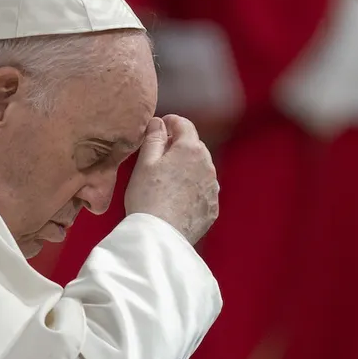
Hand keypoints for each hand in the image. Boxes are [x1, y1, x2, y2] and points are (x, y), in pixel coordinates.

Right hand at [125, 115, 219, 244]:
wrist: (160, 237)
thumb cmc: (147, 197)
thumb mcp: (145, 163)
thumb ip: (154, 138)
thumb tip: (159, 122)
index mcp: (191, 149)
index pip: (184, 124)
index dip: (171, 122)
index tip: (161, 125)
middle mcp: (208, 166)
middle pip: (195, 146)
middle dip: (179, 146)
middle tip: (159, 154)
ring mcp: (213, 189)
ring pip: (201, 169)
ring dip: (188, 168)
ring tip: (167, 179)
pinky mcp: (212, 208)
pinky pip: (203, 191)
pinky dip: (193, 189)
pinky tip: (176, 198)